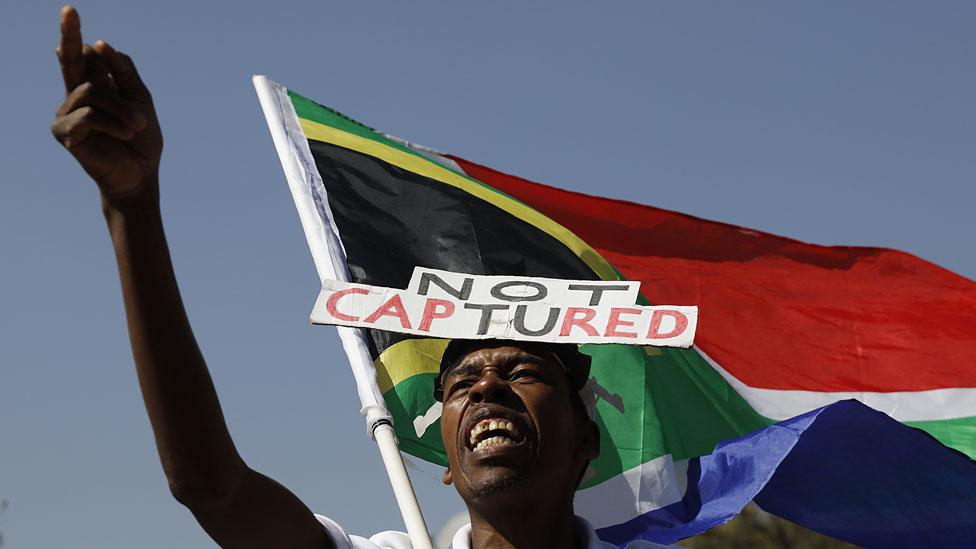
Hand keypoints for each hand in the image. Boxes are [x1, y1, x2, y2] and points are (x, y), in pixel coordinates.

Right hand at [52, 5, 162, 199]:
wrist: (141, 174)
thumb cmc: (141, 140)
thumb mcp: (140, 100)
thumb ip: (124, 72)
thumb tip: (99, 44)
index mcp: (96, 85)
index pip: (85, 54)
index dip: (78, 34)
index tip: (70, 11)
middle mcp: (76, 95)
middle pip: (70, 60)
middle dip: (67, 34)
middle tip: (68, 9)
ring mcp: (67, 112)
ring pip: (91, 92)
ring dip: (121, 109)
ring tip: (137, 126)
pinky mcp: (64, 132)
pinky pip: (88, 115)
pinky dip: (113, 123)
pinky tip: (125, 134)